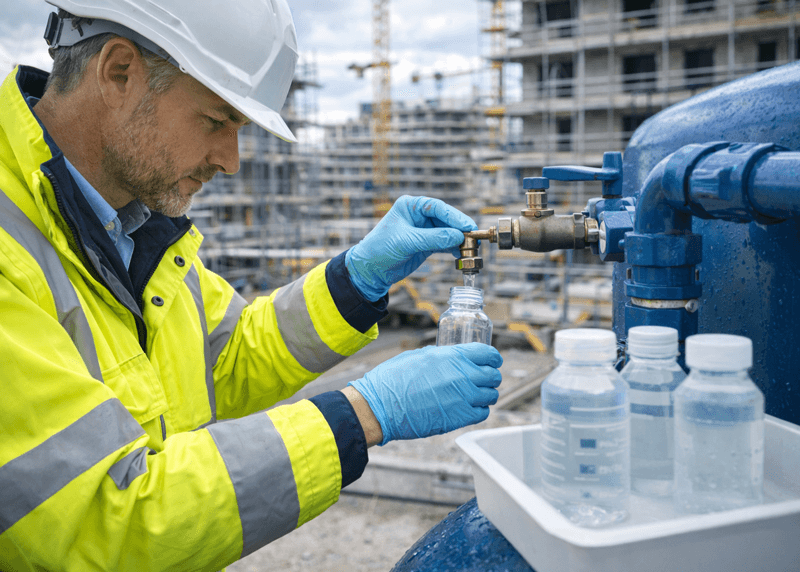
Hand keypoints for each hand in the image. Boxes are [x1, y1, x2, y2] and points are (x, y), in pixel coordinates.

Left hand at [345, 195, 476, 300]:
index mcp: (410, 206)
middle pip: (445, 218)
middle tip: (473, 237)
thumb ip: (433, 238)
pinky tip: (459, 254)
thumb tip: (458, 237)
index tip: (467, 226)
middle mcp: (418, 215)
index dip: (454, 216)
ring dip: (458, 239)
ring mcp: (423, 230)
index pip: (436, 207)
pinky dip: (453, 248)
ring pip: (447, 231)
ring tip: (468, 248)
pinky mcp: (426, 244)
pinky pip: (444, 243)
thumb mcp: (407, 242)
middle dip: (458, 228)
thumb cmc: (381, 249)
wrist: (370, 270)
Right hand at [348, 343, 502, 444]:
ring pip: (491, 395)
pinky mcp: (458, 418)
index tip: (493, 361)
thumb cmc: (392, 379)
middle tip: (485, 379)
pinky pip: (482, 413)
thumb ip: (441, 357)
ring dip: (487, 394)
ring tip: (477, 395)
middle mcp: (461, 375)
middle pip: (493, 375)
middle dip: (491, 376)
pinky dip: (480, 410)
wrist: (381, 406)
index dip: (493, 357)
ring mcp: (462, 398)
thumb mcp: (418, 356)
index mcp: (451, 356)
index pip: (487, 353)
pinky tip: (471, 408)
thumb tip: (453, 358)